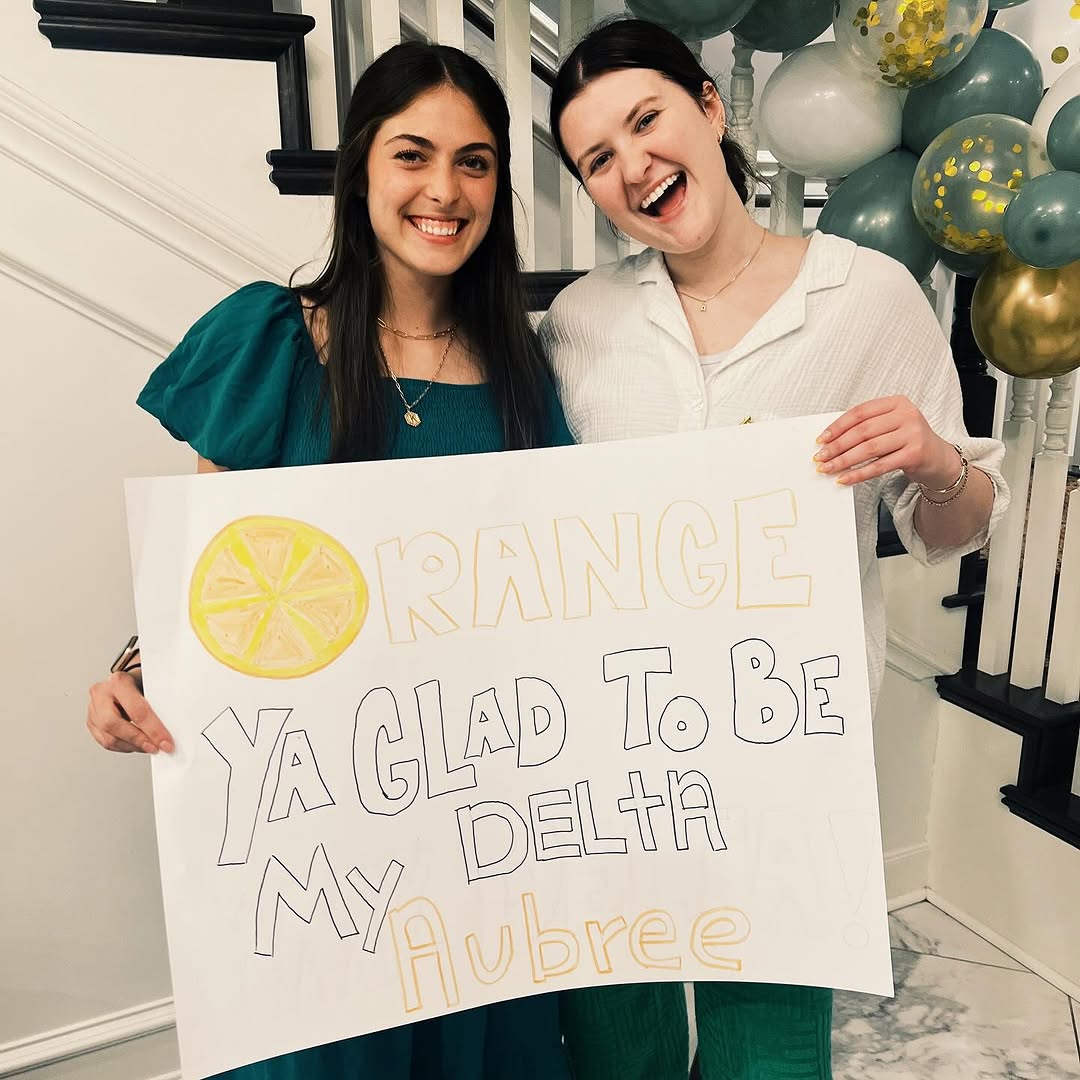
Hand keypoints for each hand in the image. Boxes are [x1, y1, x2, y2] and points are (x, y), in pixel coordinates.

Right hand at [86, 671, 173, 753]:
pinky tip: (137, 745)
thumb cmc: (140, 681)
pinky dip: (124, 747)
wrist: (126, 680)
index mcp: (118, 681)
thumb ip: (158, 704)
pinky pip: (105, 742)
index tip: (166, 742)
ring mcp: (92, 709)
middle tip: (156, 748)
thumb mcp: (151, 685)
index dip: (153, 730)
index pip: (136, 710)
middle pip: (114, 725)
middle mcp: (101, 693)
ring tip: (149, 747)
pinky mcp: (91, 722)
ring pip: (108, 738)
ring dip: (132, 746)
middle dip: (138, 740)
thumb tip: (169, 729)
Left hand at [813, 396, 959, 487]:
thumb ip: (867, 427)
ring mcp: (912, 434)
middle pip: (863, 431)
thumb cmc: (908, 441)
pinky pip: (879, 466)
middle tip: (820, 457)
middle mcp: (907, 415)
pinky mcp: (914, 455)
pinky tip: (844, 479)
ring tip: (828, 469)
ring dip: (844, 461)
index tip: (821, 439)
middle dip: (837, 446)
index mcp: (897, 403)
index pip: (860, 412)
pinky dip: (858, 474)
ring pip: (869, 449)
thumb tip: (830, 441)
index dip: (838, 426)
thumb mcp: (891, 426)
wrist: (938, 458)